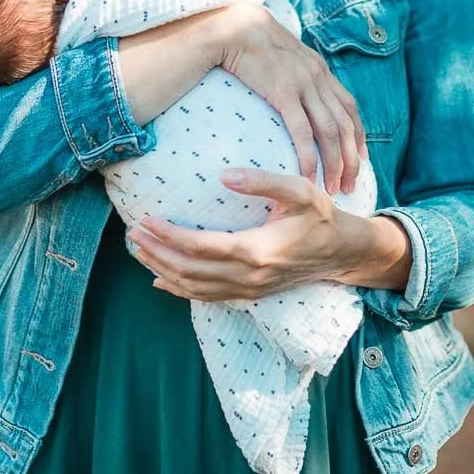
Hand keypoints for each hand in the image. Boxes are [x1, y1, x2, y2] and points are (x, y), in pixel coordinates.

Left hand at [127, 170, 411, 300]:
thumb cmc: (321, 216)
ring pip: (194, 288)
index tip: (144, 219)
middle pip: (189, 271)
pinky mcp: (249, 294)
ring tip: (138, 251)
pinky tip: (160, 281)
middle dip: (156, 254)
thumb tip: (223, 175)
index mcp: (256, 250)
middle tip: (131, 234)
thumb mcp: (299, 189)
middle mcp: (248, 277)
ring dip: (162, 271)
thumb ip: (262, 180)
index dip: (168, 235)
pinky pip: (207, 298)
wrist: (342, 251)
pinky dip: (180, 290)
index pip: (199, 247)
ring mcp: (248, 290)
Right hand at [216, 1, 366, 193]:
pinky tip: (308, 176)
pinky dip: (309, 158)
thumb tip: (291, 86)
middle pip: (346, 124)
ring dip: (335, 164)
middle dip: (352, 158)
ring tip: (333, 188)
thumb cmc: (250, 39)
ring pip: (330, 132)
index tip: (360, 157)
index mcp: (319, 68)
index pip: (349, 106)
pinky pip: (303, 133)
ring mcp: (303, 85)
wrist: (234, 26)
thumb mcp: (282, 52)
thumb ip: (294, 69)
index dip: (358, 133)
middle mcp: (318, 77)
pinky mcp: (284, 93)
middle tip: (351, 184)